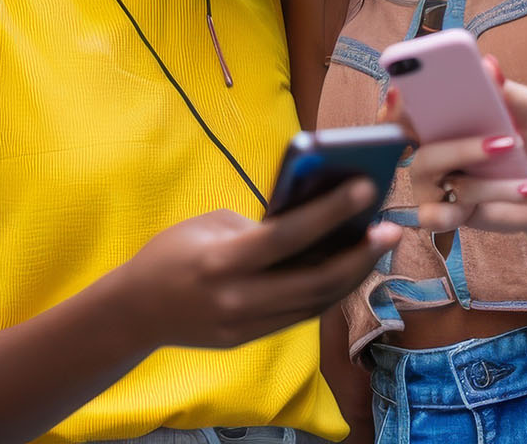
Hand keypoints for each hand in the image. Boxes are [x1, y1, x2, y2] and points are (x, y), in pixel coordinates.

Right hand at [123, 179, 399, 349]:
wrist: (135, 312)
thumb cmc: (171, 253)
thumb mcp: (210, 224)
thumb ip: (260, 225)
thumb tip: (315, 214)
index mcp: (221, 262)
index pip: (287, 237)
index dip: (330, 213)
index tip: (366, 189)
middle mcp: (238, 300)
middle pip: (314, 280)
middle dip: (359, 255)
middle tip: (391, 229)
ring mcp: (246, 325)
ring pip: (316, 303)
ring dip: (353, 274)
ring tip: (378, 246)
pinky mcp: (252, 338)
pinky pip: (301, 314)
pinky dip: (329, 290)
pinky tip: (350, 267)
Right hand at [399, 56, 526, 233]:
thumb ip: (514, 95)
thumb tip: (490, 66)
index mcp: (440, 120)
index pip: (402, 109)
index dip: (393, 104)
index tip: (401, 94)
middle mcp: (427, 150)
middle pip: (418, 147)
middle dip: (460, 147)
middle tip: (503, 142)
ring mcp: (431, 185)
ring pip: (440, 179)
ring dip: (490, 182)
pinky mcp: (442, 215)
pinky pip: (436, 217)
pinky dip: (469, 209)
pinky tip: (492, 204)